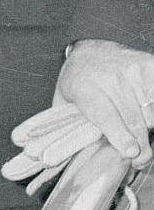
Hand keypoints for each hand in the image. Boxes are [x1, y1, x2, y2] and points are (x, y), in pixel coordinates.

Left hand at [55, 39, 153, 162]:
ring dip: (148, 128)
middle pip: (133, 119)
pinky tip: (147, 117)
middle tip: (140, 158)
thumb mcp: (64, 104)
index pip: (106, 116)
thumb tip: (68, 157)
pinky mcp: (148, 66)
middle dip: (140, 143)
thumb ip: (70, 127)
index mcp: (84, 89)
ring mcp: (132, 71)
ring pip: (150, 112)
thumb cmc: (77, 84)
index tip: (131, 152)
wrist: (91, 50)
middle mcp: (110, 78)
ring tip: (141, 135)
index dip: (120, 136)